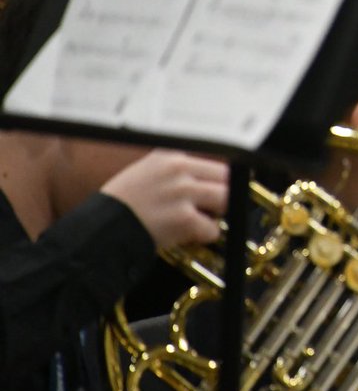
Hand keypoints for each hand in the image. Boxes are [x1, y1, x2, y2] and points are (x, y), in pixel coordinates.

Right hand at [102, 150, 228, 249]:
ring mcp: (182, 192)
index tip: (221, 187)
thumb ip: (176, 170)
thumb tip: (209, 177)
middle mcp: (178, 169)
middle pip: (226, 177)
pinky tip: (186, 234)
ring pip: (225, 200)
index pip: (214, 161)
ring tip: (199, 220)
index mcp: (170, 155)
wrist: (99, 230)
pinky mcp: (183, 218)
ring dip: (216, 213)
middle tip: (213, 207)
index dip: (220, 179)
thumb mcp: (146, 172)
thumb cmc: (121, 204)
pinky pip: (212, 228)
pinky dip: (204, 235)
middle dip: (223, 194)